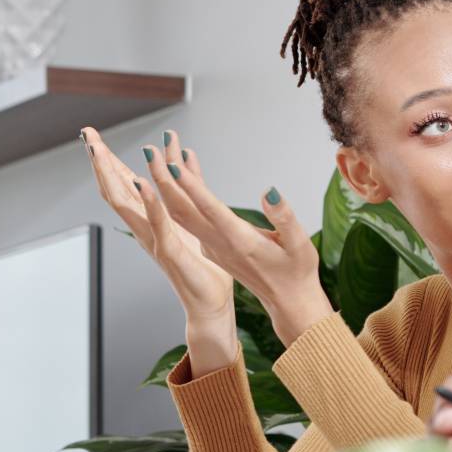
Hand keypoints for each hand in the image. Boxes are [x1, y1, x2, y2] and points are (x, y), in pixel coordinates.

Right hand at [84, 127, 237, 371]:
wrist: (210, 303)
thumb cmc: (203, 262)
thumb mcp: (196, 214)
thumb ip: (189, 182)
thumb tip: (181, 151)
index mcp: (149, 219)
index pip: (123, 184)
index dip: (107, 159)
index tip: (90, 133)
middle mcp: (144, 229)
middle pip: (115, 190)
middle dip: (101, 162)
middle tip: (87, 135)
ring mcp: (154, 241)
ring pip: (127, 206)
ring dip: (115, 177)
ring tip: (101, 151)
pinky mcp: (171, 253)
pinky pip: (157, 225)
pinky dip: (149, 203)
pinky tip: (143, 182)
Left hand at [98, 127, 327, 344]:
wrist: (288, 300)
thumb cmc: (297, 270)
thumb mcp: (300, 244)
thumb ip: (285, 217)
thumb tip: (269, 191)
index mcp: (239, 240)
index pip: (207, 208)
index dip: (188, 185)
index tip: (170, 164)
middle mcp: (220, 244)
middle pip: (183, 210)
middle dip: (164, 180)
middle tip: (151, 151)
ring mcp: (214, 248)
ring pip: (182, 214)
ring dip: (167, 187)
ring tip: (160, 157)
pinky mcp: (214, 248)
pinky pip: (191, 220)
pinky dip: (181, 197)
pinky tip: (184, 178)